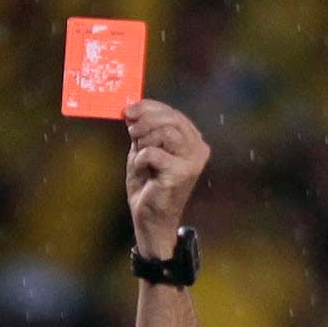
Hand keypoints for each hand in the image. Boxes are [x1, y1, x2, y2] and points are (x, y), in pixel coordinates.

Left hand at [124, 99, 209, 257]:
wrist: (150, 219)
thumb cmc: (148, 186)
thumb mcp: (144, 150)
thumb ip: (143, 131)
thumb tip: (132, 110)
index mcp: (192, 141)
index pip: (174, 113)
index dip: (150, 107)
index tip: (129, 110)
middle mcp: (198, 149)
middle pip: (172, 118)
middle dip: (146, 120)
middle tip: (130, 129)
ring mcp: (192, 162)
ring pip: (165, 132)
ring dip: (144, 140)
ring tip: (138, 154)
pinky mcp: (180, 174)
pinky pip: (154, 152)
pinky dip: (141, 157)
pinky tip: (142, 169)